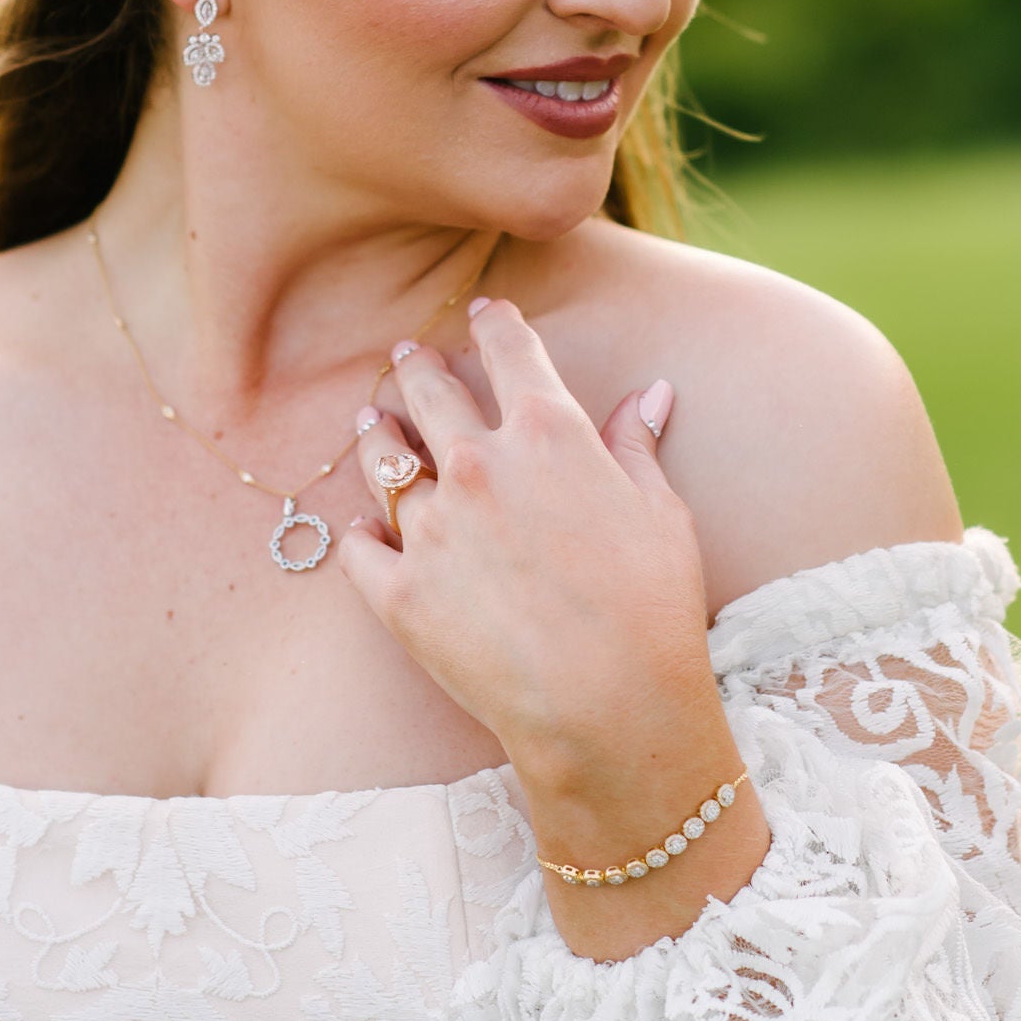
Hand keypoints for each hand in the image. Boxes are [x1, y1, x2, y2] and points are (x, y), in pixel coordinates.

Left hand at [341, 301, 768, 954]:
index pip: (509, 351)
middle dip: (418, 366)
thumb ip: (638, 445)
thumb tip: (652, 393)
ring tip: (371, 422)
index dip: (494, 324)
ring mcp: (432, 527)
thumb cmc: (653, 609)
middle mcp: (478, 464)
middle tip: (408, 356)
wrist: (610, 707)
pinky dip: (362, 534)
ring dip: (377, 434)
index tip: (484, 313)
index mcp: (547, 432)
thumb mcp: (661, 513)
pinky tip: (365, 529)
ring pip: (385, 460)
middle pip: (430, 392)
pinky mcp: (398, 591)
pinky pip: (359, 547)